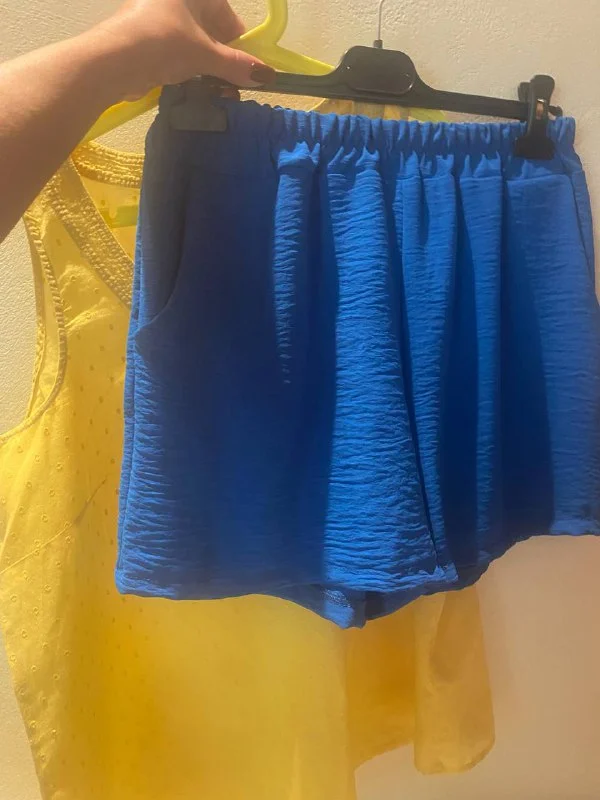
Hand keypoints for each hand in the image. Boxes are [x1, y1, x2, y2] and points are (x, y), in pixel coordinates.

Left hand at [101, 0, 275, 99]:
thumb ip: (235, 65)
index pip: (226, 14)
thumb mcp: (205, 55)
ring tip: (216, 92)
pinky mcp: (145, 42)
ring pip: (192, 45)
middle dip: (224, 59)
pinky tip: (194, 91)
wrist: (113, 60)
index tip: (248, 66)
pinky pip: (175, 55)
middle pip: (210, 31)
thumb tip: (265, 76)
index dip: (240, 41)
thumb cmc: (163, 43)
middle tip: (234, 84)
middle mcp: (173, 1)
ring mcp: (156, 20)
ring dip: (207, 70)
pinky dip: (187, 73)